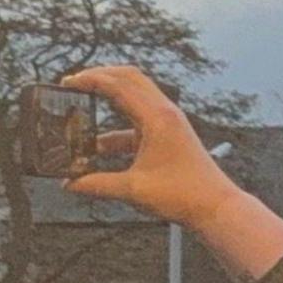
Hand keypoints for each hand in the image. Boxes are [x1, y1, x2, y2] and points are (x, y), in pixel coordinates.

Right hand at [60, 66, 282, 281]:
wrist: (215, 206)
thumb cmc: (182, 194)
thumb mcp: (132, 189)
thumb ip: (97, 184)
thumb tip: (69, 184)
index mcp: (157, 118)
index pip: (119, 85)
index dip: (90, 80)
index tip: (67, 82)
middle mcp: (164, 113)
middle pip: (129, 79)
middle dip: (100, 77)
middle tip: (74, 84)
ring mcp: (168, 122)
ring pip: (134, 97)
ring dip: (108, 101)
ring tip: (81, 114)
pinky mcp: (168, 134)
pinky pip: (137, 122)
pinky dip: (116, 129)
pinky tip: (97, 149)